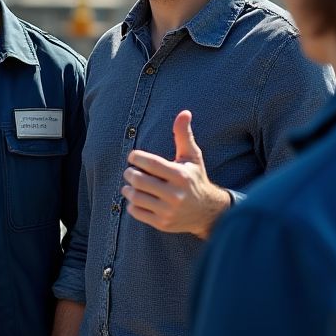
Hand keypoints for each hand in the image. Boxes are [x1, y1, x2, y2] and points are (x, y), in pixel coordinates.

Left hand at [122, 110, 229, 238]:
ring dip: (128, 188)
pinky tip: (136, 198)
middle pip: (140, 181)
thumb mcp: (192, 156)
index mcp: (181, 175)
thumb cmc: (195, 178)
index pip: (151, 164)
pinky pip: (137, 213)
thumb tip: (184, 112)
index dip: (137, 158)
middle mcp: (175, 194)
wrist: (207, 212)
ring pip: (136, 197)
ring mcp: (169, 211)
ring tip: (130, 183)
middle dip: (130, 173)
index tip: (133, 156)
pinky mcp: (163, 224)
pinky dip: (132, 204)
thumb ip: (183, 134)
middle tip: (130, 171)